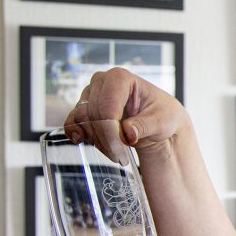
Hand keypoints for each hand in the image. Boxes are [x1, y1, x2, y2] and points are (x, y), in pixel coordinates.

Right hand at [63, 67, 187, 161]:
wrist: (156, 121)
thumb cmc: (162, 115)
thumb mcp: (162, 121)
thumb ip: (145, 125)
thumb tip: (128, 132)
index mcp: (121, 78)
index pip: (107, 108)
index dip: (111, 133)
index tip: (122, 151)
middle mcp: (101, 81)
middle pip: (94, 115)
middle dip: (106, 140)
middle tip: (121, 157)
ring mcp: (90, 94)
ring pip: (82, 119)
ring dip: (96, 140)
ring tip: (116, 153)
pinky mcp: (84, 108)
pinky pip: (73, 121)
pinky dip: (77, 134)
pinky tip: (83, 141)